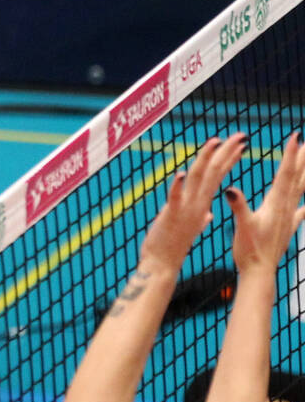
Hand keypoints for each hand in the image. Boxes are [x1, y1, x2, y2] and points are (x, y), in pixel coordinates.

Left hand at [138, 131, 247, 271]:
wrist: (161, 264)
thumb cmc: (172, 245)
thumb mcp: (190, 228)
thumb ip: (200, 218)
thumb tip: (207, 214)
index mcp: (201, 205)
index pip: (218, 177)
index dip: (228, 159)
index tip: (240, 145)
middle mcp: (197, 204)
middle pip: (213, 173)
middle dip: (226, 153)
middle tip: (240, 137)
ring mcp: (184, 209)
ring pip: (197, 179)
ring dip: (205, 160)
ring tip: (214, 143)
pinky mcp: (169, 215)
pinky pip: (174, 198)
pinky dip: (177, 186)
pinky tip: (180, 174)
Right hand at [225, 131, 304, 274]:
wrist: (260, 273)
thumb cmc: (249, 250)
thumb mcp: (242, 226)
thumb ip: (238, 207)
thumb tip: (229, 190)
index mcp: (275, 204)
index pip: (285, 174)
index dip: (290, 155)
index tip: (295, 137)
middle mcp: (285, 208)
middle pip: (297, 178)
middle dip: (302, 159)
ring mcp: (288, 217)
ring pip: (299, 190)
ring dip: (304, 174)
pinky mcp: (287, 227)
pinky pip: (299, 209)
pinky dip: (304, 202)